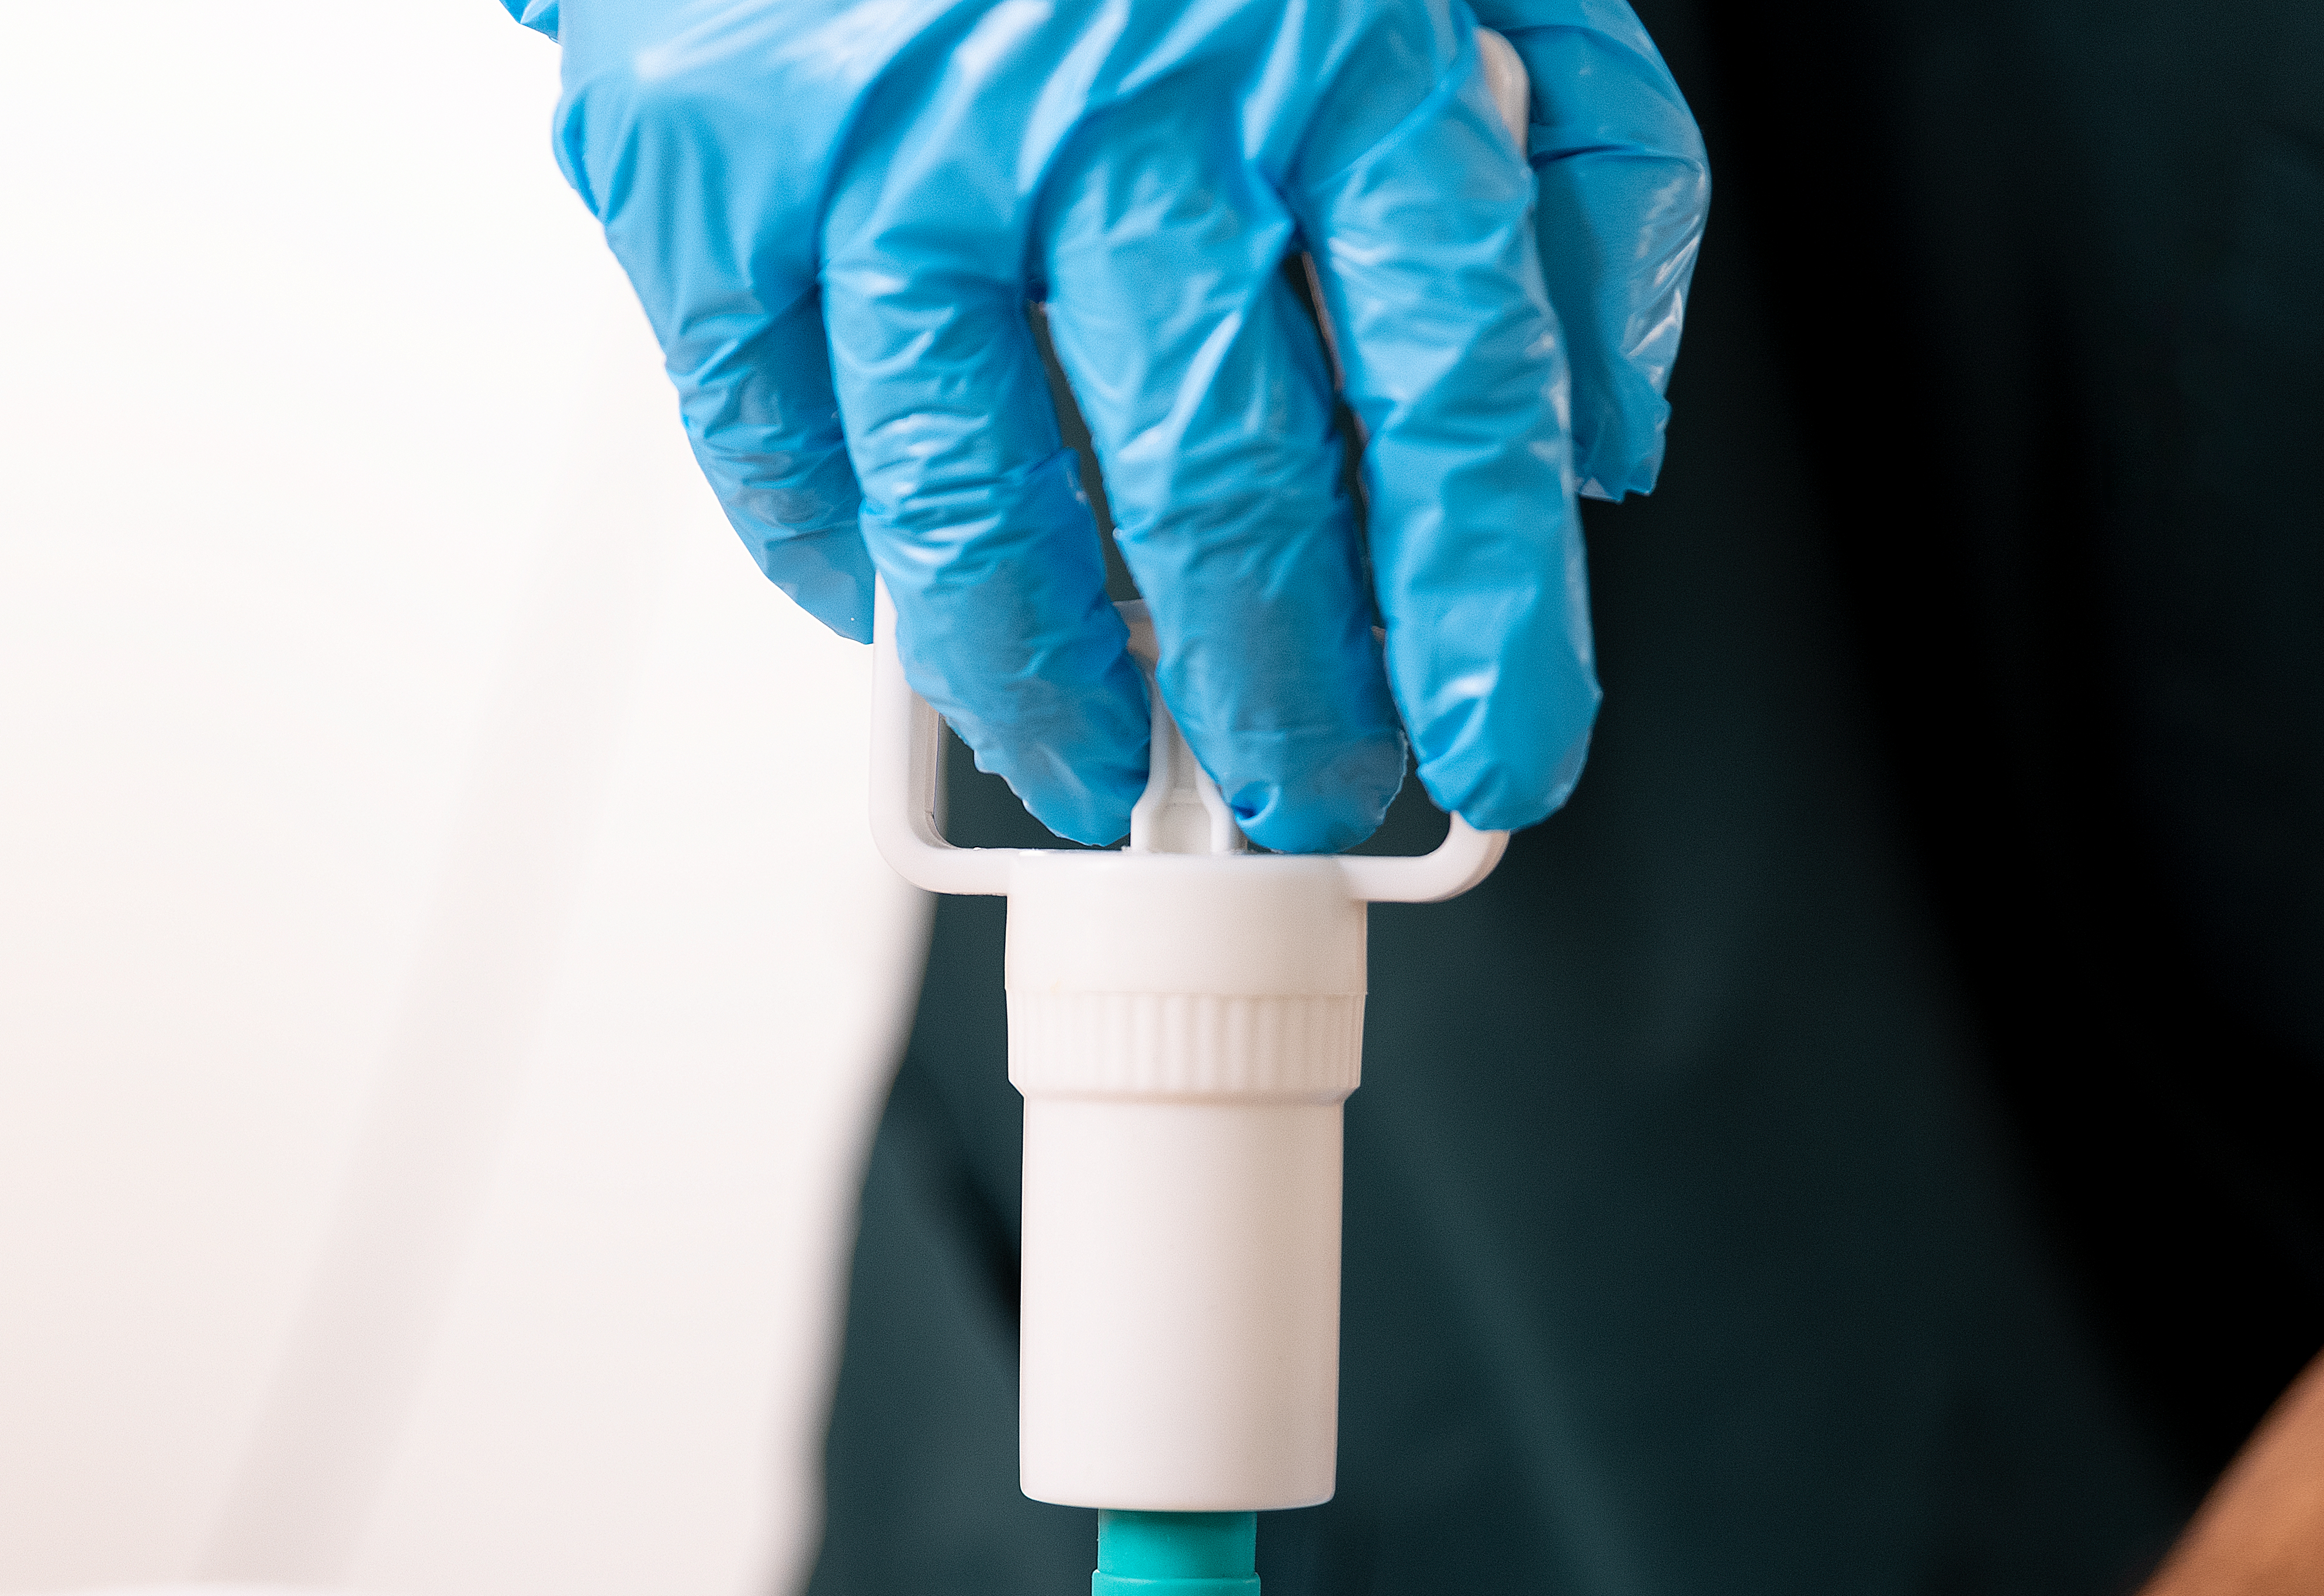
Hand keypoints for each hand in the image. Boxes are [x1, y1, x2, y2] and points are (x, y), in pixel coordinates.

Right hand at [505, 0, 1707, 849]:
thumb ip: (1574, 165)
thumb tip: (1605, 437)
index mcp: (1332, 42)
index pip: (1454, 389)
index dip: (1484, 612)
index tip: (1504, 754)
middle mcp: (1118, 103)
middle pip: (1221, 489)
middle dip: (1283, 702)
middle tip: (1309, 793)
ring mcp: (900, 153)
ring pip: (976, 514)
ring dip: (1054, 695)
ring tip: (1105, 771)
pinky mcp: (718, 182)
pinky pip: (777, 448)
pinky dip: (840, 567)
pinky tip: (901, 609)